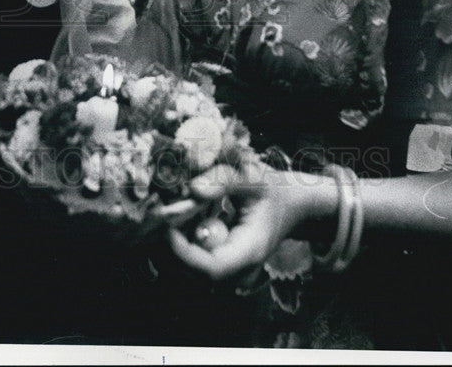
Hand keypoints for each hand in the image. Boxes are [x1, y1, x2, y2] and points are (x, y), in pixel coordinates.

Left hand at [168, 163, 307, 281]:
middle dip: (169, 246)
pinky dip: (179, 240)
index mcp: (250, 252)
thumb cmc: (274, 190)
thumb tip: (192, 188)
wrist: (292, 205)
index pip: (212, 269)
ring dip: (171, 242)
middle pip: (192, 274)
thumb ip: (224, 180)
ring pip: (186, 269)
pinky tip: (183, 216)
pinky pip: (189, 260)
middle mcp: (238, 270)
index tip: (166, 225)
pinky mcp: (217, 263)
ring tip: (173, 212)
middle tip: (159, 213)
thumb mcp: (254, 177)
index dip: (183, 252)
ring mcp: (227, 271)